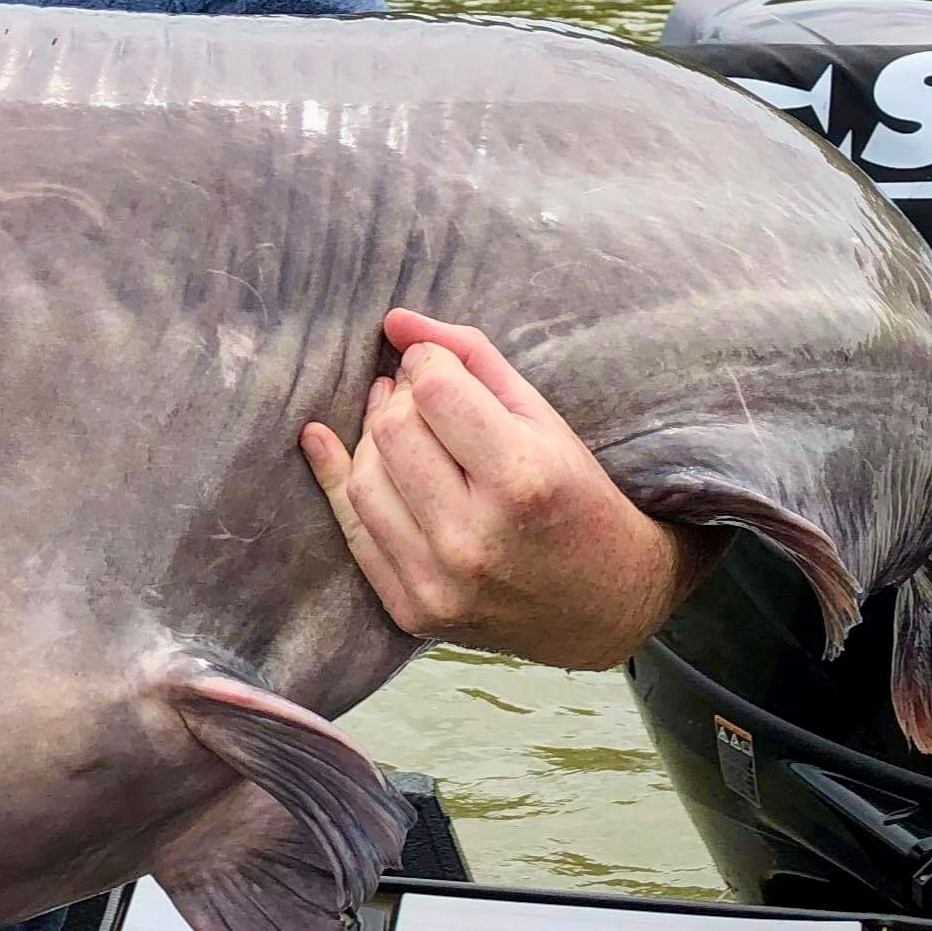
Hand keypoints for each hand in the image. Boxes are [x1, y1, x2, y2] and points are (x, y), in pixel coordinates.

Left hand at [298, 309, 712, 668]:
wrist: (606, 608)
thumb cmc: (578, 499)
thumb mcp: (544, 419)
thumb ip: (471, 359)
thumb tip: (395, 321)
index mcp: (523, 481)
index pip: (433, 392)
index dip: (428, 364)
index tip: (438, 364)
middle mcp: (474, 538)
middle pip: (392, 432)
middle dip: (401, 399)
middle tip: (418, 392)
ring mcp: (438, 583)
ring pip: (365, 479)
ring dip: (374, 438)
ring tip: (398, 420)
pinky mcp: (412, 610)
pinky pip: (353, 530)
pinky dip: (337, 478)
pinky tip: (324, 439)